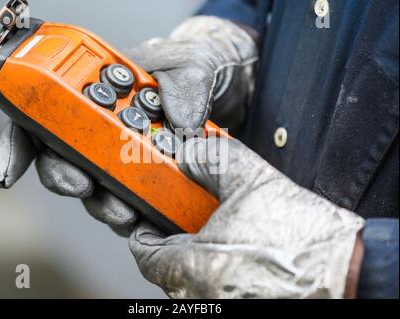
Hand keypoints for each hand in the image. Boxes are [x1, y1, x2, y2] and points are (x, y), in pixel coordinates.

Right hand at [0, 16, 257, 235]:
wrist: (226, 89)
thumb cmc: (198, 68)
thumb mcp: (193, 63)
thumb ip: (184, 83)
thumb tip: (179, 121)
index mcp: (98, 93)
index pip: (45, 117)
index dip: (19, 145)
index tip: (8, 172)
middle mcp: (104, 130)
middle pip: (65, 161)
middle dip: (67, 178)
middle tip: (84, 185)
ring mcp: (126, 158)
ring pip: (98, 189)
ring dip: (105, 203)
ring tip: (126, 208)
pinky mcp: (150, 180)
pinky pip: (135, 203)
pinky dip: (139, 213)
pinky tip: (150, 217)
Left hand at [129, 138, 364, 298]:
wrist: (349, 270)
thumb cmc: (302, 237)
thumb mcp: (251, 180)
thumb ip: (211, 159)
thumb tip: (191, 151)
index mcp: (194, 268)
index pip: (143, 253)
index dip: (142, 231)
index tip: (148, 219)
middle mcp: (202, 296)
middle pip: (166, 267)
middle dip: (172, 239)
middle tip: (184, 218)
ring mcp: (222, 306)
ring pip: (190, 279)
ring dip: (195, 254)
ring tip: (215, 230)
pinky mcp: (241, 307)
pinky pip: (214, 288)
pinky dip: (215, 268)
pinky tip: (237, 249)